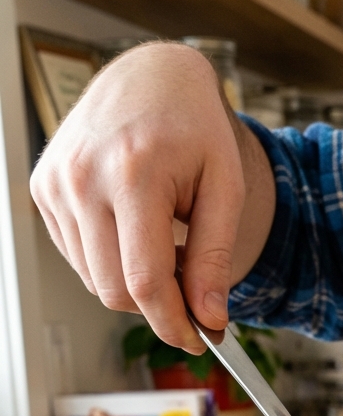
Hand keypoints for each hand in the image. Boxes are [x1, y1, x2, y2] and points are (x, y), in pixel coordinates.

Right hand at [30, 42, 274, 351]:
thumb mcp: (225, 188)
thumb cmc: (194, 126)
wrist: (151, 76)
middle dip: (157, 307)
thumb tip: (209, 318)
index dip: (173, 322)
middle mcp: (83, 178)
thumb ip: (215, 257)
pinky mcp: (43, 188)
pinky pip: (79, 258)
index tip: (199, 339)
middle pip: (114, 290)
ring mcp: (56, 183)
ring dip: (134, 282)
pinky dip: (111, 262)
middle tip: (191, 290)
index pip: (145, 281)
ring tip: (167, 244)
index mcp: (133, 173)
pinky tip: (136, 232)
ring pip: (94, 281)